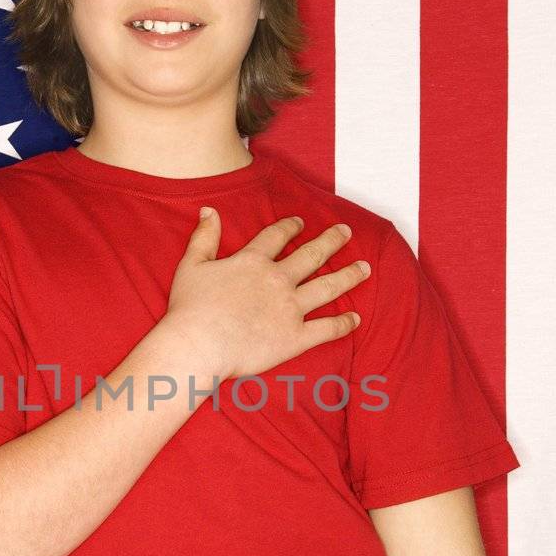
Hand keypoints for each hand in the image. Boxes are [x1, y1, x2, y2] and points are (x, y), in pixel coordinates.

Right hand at [163, 208, 368, 383]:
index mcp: (254, 262)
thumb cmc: (190, 308)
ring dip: (349, 275)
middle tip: (346, 232)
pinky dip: (344, 323)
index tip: (300, 222)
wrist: (199, 345)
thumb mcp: (192, 265)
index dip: (290, 226)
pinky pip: (327, 329)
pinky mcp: (296, 338)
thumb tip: (209, 210)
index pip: (277, 236)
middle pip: (312, 255)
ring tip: (365, 267)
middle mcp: (278, 280)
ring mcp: (291, 309)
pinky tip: (356, 318)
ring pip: (328, 287)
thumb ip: (204, 237)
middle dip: (332, 241)